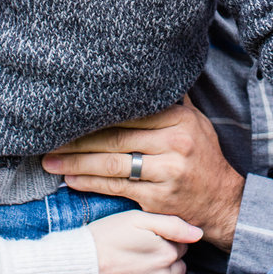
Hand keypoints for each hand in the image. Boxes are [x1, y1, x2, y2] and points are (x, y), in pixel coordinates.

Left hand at [42, 99, 244, 250]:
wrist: (223, 202)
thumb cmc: (203, 158)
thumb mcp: (195, 122)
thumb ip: (171, 101)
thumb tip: (149, 70)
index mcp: (179, 119)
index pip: (128, 113)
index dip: (95, 115)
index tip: (67, 114)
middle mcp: (174, 143)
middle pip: (114, 137)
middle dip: (77, 139)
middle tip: (49, 139)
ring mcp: (166, 171)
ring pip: (111, 163)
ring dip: (76, 162)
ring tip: (51, 161)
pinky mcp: (158, 198)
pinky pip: (116, 187)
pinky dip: (90, 183)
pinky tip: (70, 179)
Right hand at [89, 210, 201, 273]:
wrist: (79, 269)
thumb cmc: (105, 238)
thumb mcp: (136, 219)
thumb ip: (171, 224)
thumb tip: (197, 233)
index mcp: (167, 252)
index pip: (181, 244)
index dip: (165, 239)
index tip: (148, 238)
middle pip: (177, 265)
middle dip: (165, 259)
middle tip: (141, 253)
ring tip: (136, 269)